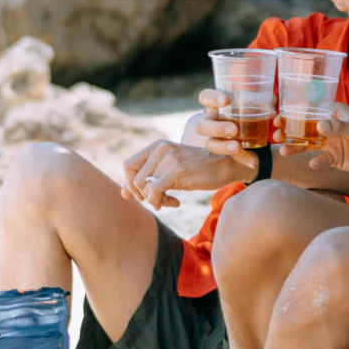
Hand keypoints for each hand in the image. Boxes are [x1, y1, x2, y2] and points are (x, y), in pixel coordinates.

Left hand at [122, 139, 249, 208]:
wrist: (227, 165)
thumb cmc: (200, 169)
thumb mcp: (170, 172)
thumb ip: (146, 180)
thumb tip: (121, 194)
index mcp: (156, 146)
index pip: (127, 165)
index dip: (131, 183)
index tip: (145, 194)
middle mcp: (159, 148)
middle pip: (132, 177)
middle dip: (141, 194)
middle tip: (156, 201)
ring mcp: (168, 159)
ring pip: (143, 186)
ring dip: (153, 200)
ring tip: (167, 202)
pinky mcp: (176, 171)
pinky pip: (154, 192)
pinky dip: (159, 202)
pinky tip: (175, 202)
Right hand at [192, 89, 261, 168]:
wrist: (249, 126)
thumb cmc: (250, 106)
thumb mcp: (257, 101)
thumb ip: (265, 103)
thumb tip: (274, 115)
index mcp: (216, 105)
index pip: (205, 97)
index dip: (211, 98)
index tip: (225, 100)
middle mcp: (210, 122)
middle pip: (202, 126)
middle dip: (217, 128)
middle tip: (233, 129)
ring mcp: (215, 138)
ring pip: (210, 144)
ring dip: (223, 147)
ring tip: (236, 147)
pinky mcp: (226, 151)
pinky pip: (231, 157)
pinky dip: (243, 159)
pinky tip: (253, 163)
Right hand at [283, 103, 348, 178]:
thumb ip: (338, 127)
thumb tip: (319, 126)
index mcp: (335, 113)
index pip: (311, 109)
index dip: (294, 112)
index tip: (279, 116)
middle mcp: (331, 127)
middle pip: (306, 128)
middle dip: (290, 131)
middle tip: (275, 135)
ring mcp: (332, 143)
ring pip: (309, 144)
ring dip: (296, 147)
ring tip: (283, 151)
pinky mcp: (336, 159)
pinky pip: (322, 159)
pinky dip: (317, 162)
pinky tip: (313, 163)